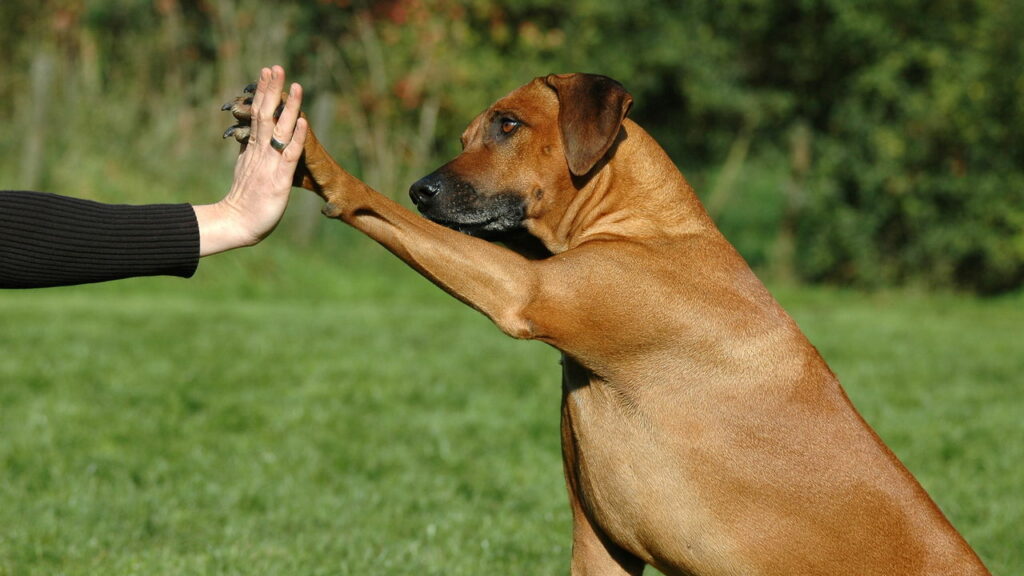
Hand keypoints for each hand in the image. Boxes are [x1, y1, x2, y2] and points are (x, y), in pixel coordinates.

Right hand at [193, 65, 307, 256]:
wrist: (238, 223)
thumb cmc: (244, 201)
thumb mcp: (244, 169)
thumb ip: (246, 152)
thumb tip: (244, 135)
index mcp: (253, 149)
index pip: (257, 114)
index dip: (262, 93)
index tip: (266, 72)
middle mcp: (260, 152)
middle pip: (265, 114)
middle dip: (271, 89)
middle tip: (276, 67)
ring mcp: (270, 164)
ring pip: (278, 128)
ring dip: (287, 106)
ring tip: (294, 84)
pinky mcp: (279, 179)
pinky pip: (289, 154)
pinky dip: (296, 137)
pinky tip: (302, 121)